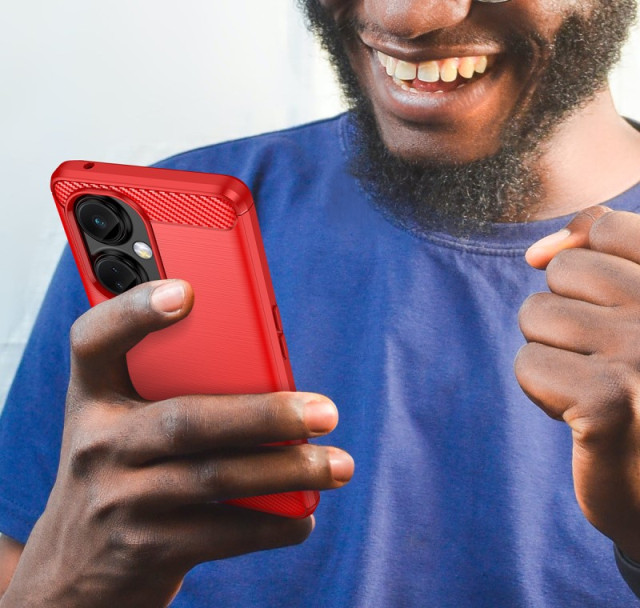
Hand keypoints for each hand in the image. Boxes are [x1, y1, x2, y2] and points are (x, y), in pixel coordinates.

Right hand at [2, 280, 352, 607]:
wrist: (72, 577)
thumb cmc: (124, 473)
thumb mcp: (125, 425)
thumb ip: (177, 390)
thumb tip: (276, 379)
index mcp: (94, 397)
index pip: (95, 340)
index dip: (133, 311)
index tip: (185, 291)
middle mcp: (98, 445)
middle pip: (187, 420)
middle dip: (266, 415)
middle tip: (326, 412)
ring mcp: (118, 501)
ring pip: (215, 477)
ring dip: (288, 471)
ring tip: (338, 464)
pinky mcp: (144, 550)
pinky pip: (223, 533)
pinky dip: (273, 523)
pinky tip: (303, 514)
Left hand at [515, 207, 639, 567]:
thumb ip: (598, 246)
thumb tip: (536, 253)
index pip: (605, 225)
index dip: (589, 263)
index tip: (620, 309)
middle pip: (563, 267)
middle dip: (568, 311)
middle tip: (613, 356)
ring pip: (536, 312)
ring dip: (552, 349)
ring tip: (599, 381)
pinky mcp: (610, 402)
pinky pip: (527, 362)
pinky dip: (543, 389)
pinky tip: (586, 413)